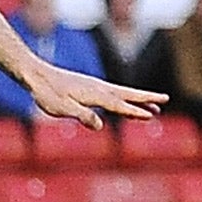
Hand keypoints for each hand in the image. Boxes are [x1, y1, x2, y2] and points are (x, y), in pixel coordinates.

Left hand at [26, 63, 166, 129]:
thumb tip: (99, 126)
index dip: (135, 111)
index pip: (119, 105)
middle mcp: (97, 88)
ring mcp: (93, 86)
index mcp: (94, 94)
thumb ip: (82, 116)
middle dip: (146, 98)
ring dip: (138, 98)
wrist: (36, 75)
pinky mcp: (88, 86)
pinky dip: (124, 97)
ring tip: (155, 105)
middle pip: (127, 94)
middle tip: (165, 100)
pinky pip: (112, 93)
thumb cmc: (46, 94)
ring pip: (121, 93)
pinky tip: (126, 102)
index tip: (151, 115)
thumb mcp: (62, 108)